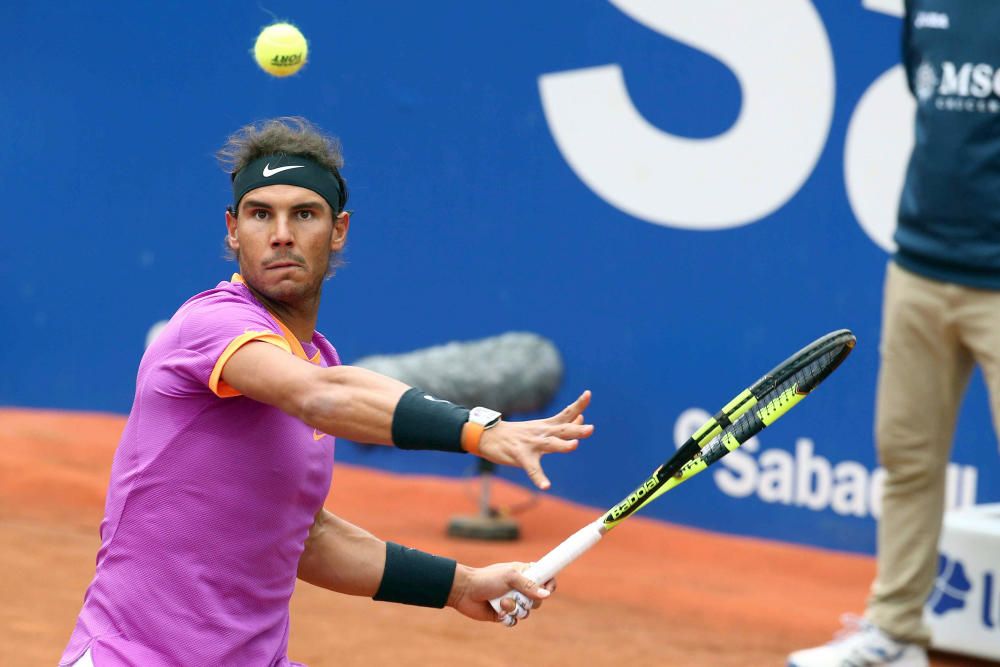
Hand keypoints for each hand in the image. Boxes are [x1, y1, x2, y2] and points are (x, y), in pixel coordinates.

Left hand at [447, 562, 555, 624]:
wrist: (464, 591)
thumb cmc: (486, 579)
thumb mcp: (509, 577)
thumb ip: (528, 585)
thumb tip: (547, 595)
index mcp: (523, 573)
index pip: (544, 577)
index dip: (549, 583)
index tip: (549, 589)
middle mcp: (519, 588)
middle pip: (538, 599)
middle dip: (529, 601)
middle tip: (518, 597)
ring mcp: (512, 601)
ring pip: (526, 612)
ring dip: (515, 609)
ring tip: (502, 604)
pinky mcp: (504, 614)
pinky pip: (514, 621)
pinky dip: (508, 618)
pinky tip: (499, 613)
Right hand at [477, 390, 592, 489]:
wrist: (488, 435)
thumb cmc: (517, 433)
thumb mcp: (541, 426)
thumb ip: (561, 424)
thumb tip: (581, 416)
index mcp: (547, 426)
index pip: (566, 413)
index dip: (578, 405)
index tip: (588, 394)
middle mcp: (541, 432)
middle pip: (563, 429)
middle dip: (577, 429)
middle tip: (591, 429)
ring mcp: (531, 444)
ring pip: (550, 444)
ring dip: (563, 445)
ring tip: (574, 446)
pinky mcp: (520, 456)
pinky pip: (532, 468)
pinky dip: (539, 478)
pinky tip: (545, 486)